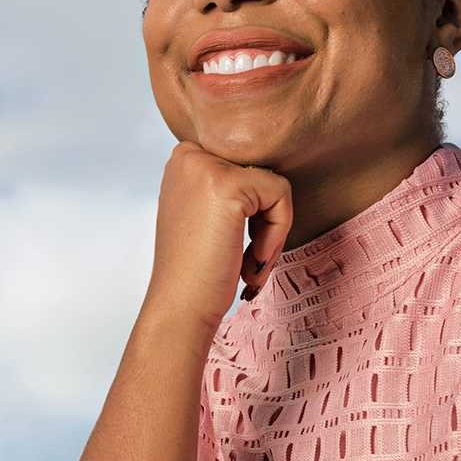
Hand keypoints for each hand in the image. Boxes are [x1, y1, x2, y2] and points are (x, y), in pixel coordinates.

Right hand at [141, 140, 293, 335]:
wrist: (180, 305)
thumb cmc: (196, 269)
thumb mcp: (201, 212)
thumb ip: (225, 185)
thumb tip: (269, 175)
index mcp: (184, 158)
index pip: (246, 167)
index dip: (251, 210)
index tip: (234, 244)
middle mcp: (190, 155)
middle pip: (260, 174)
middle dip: (263, 221)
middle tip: (248, 260)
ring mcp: (207, 167)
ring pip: (273, 185)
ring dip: (271, 232)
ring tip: (249, 264)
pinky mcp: (229, 185)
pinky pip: (280, 196)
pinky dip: (277, 234)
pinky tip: (250, 261)